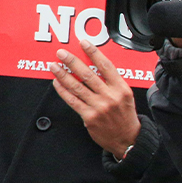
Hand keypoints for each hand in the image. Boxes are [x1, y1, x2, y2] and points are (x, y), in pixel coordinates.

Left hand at [50, 40, 140, 159]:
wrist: (127, 139)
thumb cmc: (125, 116)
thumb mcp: (126, 96)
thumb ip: (113, 83)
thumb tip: (94, 67)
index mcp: (121, 89)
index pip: (106, 66)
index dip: (93, 53)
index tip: (84, 43)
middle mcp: (110, 96)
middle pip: (88, 74)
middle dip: (72, 62)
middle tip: (61, 53)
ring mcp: (99, 107)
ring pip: (77, 87)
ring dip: (63, 74)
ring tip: (54, 66)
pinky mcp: (89, 117)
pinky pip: (72, 101)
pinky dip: (63, 91)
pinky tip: (57, 83)